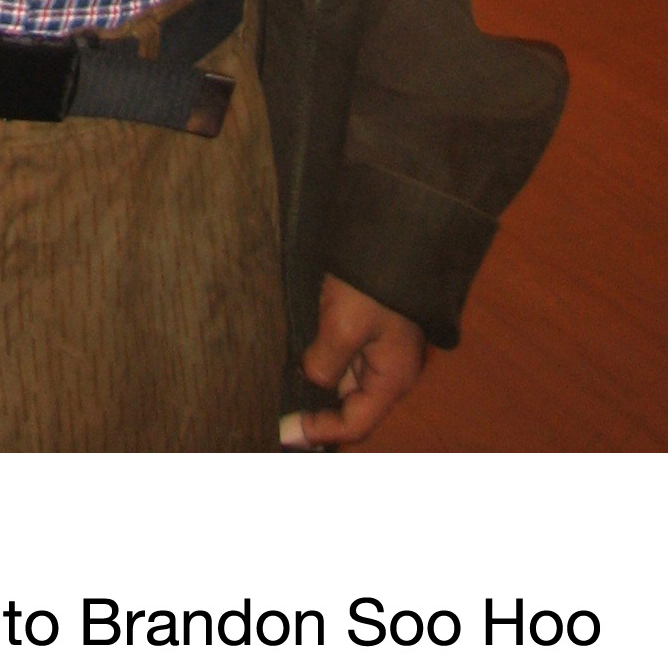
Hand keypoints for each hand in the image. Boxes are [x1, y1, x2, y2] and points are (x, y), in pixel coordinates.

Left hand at [286, 275, 426, 446]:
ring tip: (278, 384)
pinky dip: (318, 361)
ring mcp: (379, 349)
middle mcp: (389, 371)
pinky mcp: (367, 328)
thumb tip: (311, 379)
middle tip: (274, 409)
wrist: (391, 234)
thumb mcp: (343, 326)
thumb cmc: (372, 283)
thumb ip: (324, 364)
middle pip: (350, 406)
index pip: (357, 424)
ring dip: (314, 385)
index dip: (320, 432)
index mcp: (392, 378)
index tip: (282, 429)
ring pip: (342, 380)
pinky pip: (340, 356)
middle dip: (315, 410)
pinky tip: (292, 355)